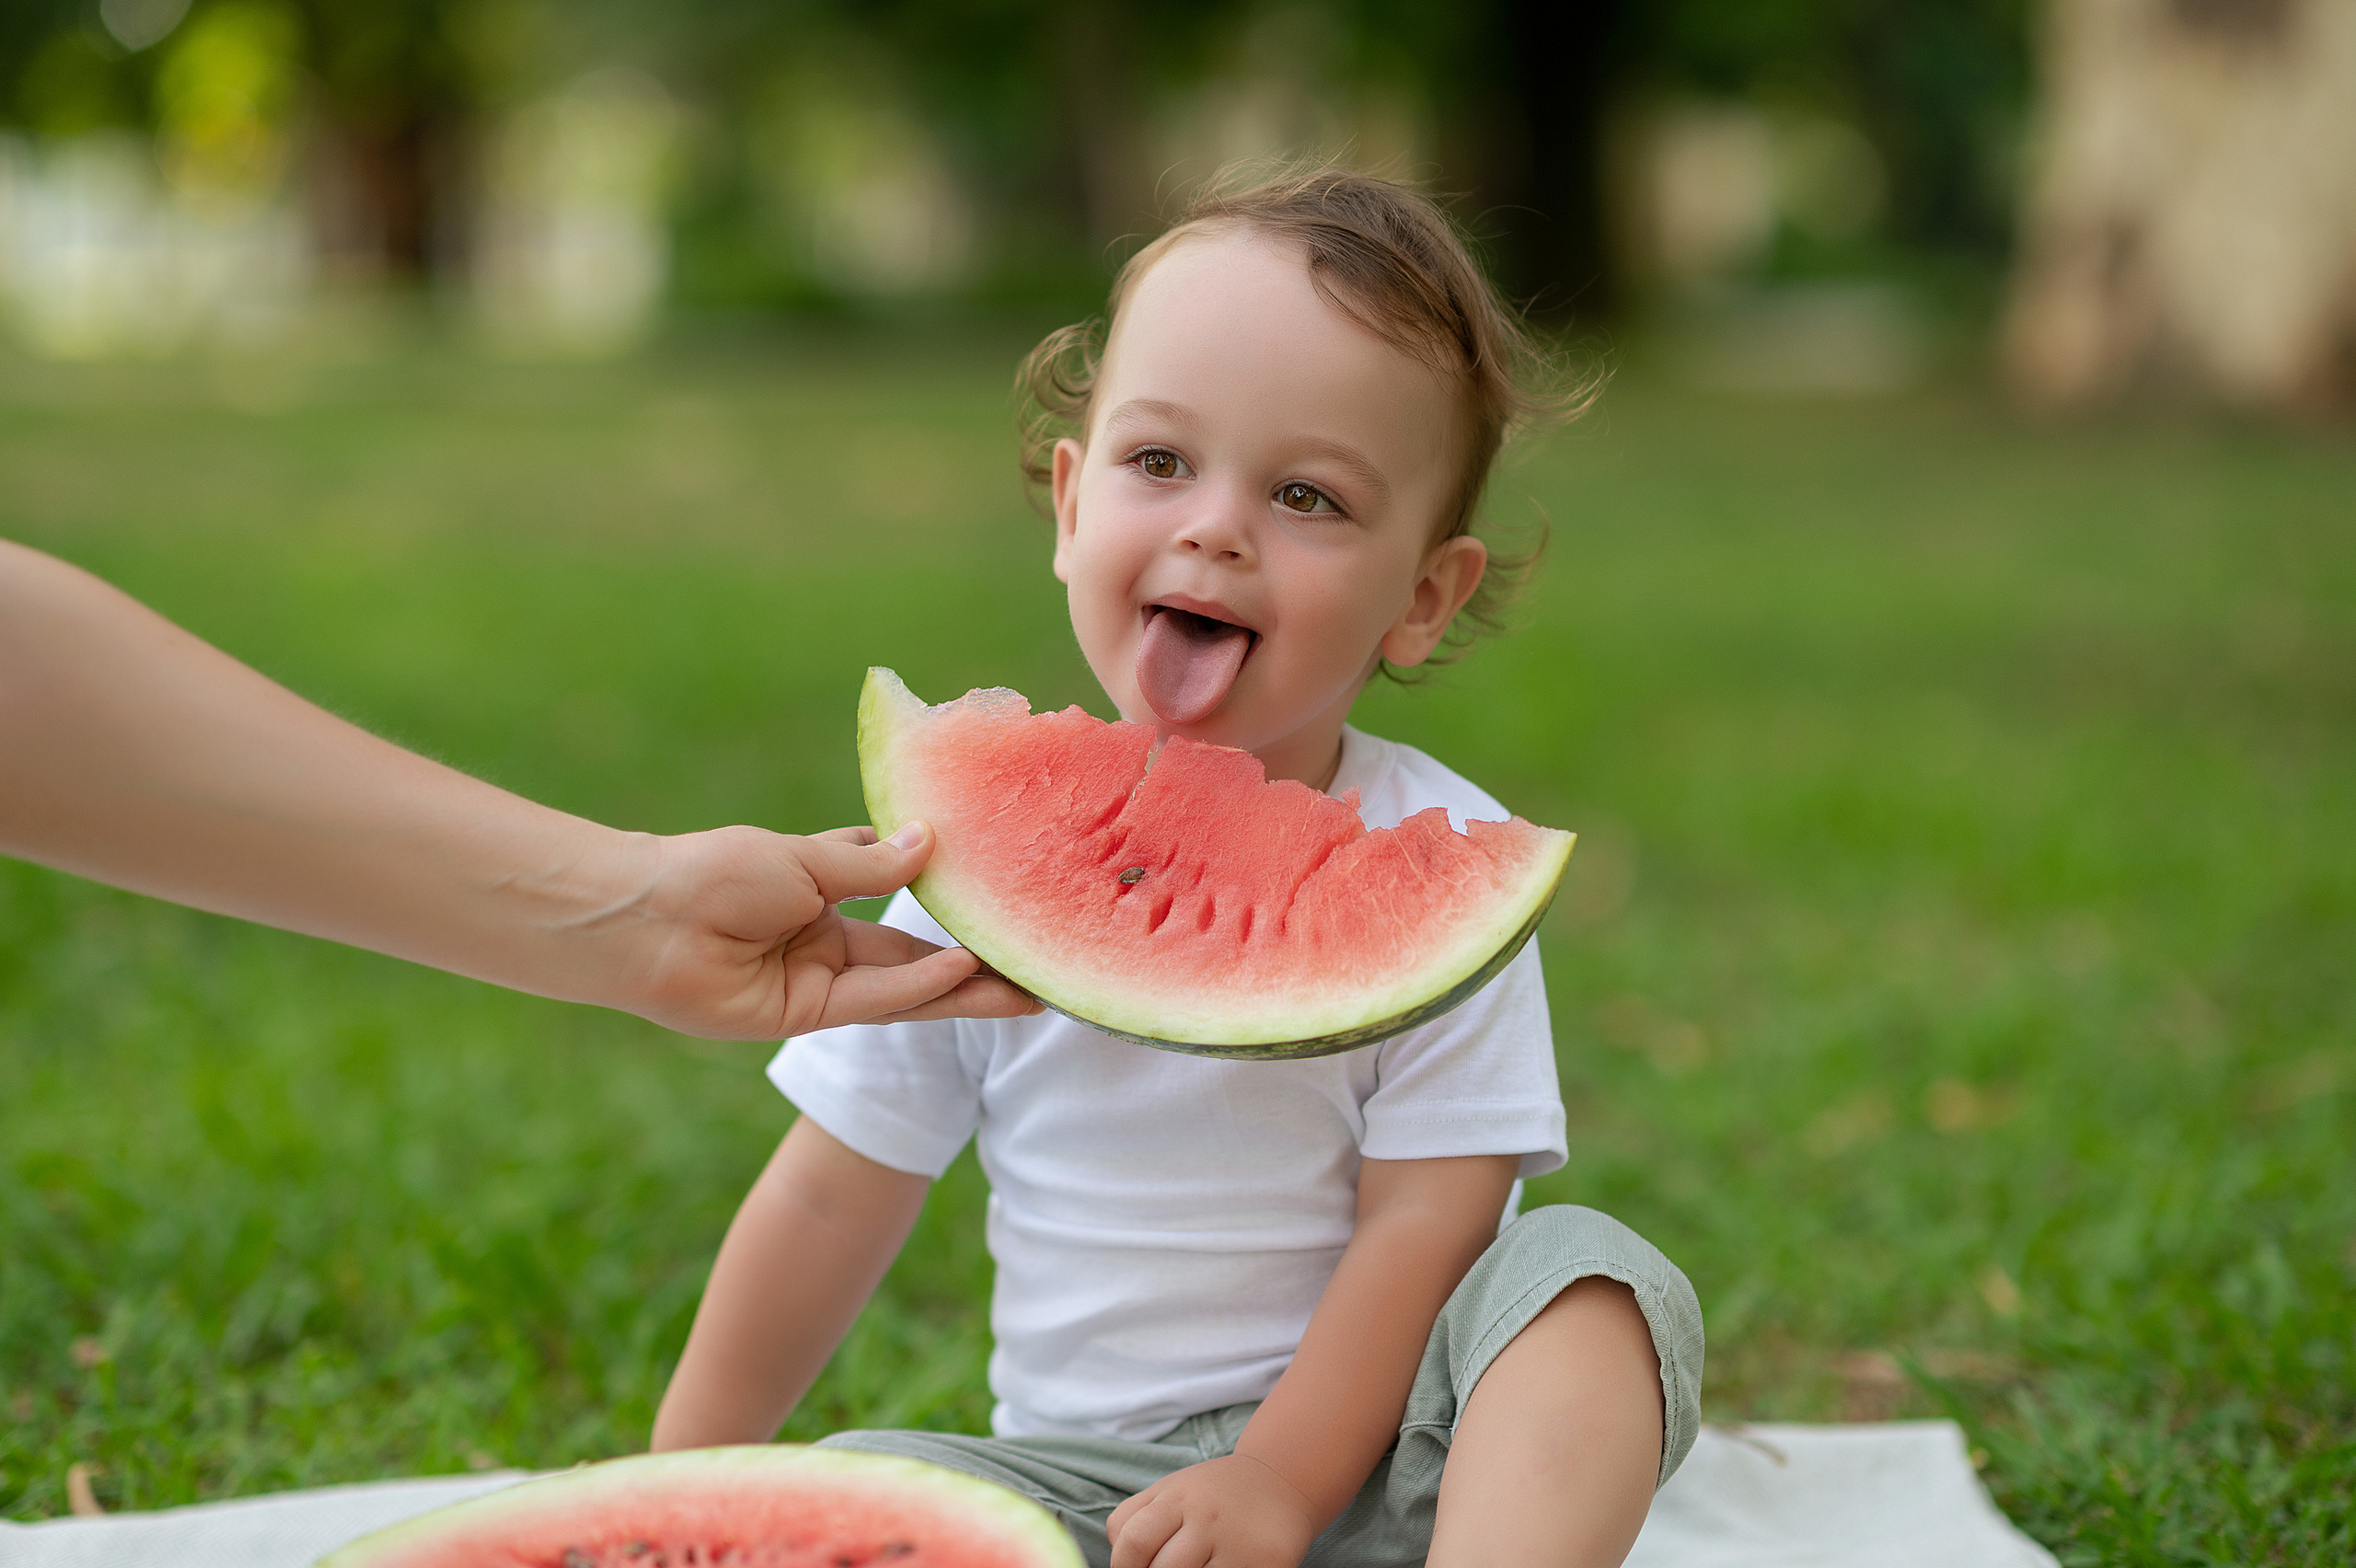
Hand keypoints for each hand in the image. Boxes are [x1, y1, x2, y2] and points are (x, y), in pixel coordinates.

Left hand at [609, 820, 1040, 1038]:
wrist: (644, 920)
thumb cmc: (712, 874)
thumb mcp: (803, 859)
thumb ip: (867, 864)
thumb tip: (930, 842)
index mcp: (820, 892)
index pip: (897, 890)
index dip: (944, 891)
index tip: (998, 886)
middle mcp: (827, 940)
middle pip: (916, 953)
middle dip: (976, 959)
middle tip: (1037, 961)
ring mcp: (820, 981)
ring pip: (908, 988)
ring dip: (966, 988)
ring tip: (1027, 987)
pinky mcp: (807, 1015)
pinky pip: (875, 1001)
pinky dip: (920, 988)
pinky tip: (965, 971)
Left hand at [1108, 1453, 1322, 1567]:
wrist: (1282, 1480)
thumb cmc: (1215, 1496)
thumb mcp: (1172, 1491)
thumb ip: (1136, 1520)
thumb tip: (1119, 1564)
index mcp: (1177, 1496)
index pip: (1132, 1540)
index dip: (1123, 1566)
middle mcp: (1206, 1516)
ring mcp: (1237, 1542)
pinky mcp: (1265, 1564)